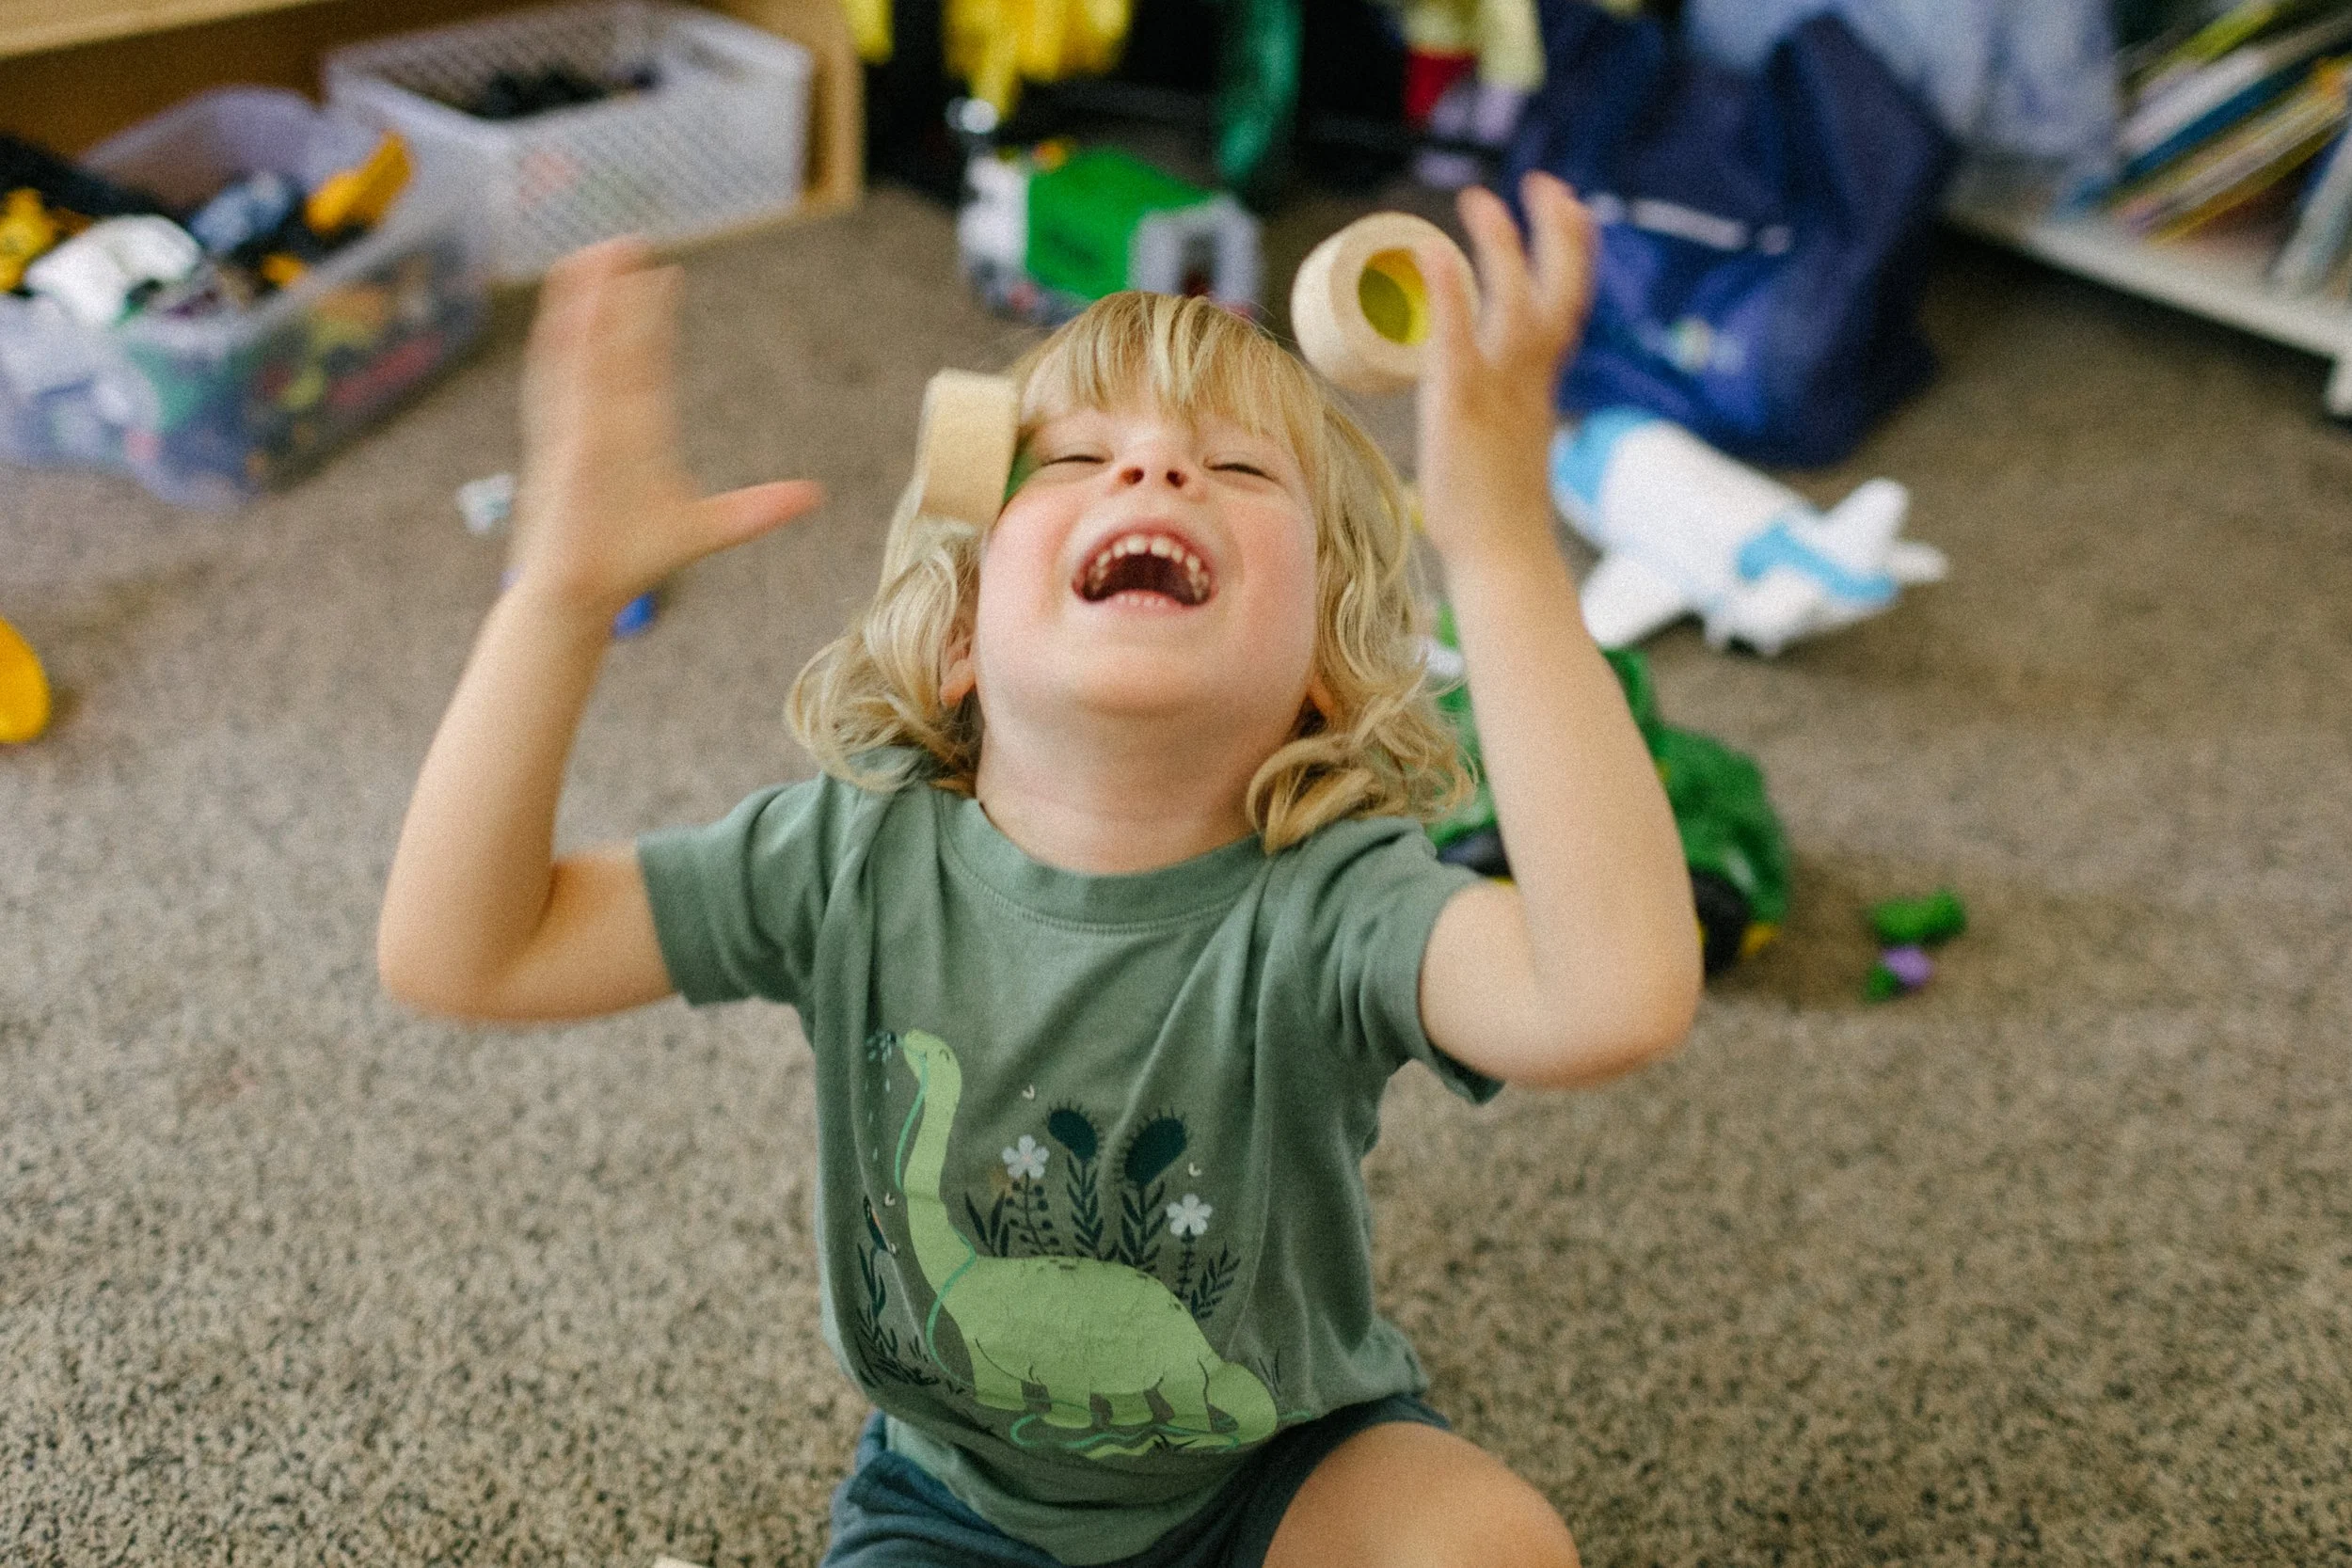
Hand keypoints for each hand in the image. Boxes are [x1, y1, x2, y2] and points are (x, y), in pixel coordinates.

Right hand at [512, 238, 823, 618]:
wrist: (584, 595)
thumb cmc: (633, 559)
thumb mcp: (709, 527)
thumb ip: (759, 508)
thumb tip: (814, 495)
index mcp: (633, 431)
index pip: (646, 361)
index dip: (654, 318)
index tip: (668, 276)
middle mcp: (602, 420)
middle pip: (613, 343)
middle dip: (619, 292)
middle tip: (630, 240)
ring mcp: (577, 429)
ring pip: (582, 352)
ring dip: (587, 304)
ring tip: (596, 255)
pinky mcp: (561, 448)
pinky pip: (559, 390)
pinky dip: (561, 350)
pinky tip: (567, 312)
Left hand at [1413, 172, 1595, 566]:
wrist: (1504, 558)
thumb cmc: (1497, 516)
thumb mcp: (1506, 448)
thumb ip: (1499, 416)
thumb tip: (1481, 407)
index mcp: (1539, 387)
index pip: (1566, 305)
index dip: (1570, 254)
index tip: (1568, 207)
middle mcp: (1527, 380)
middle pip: (1558, 291)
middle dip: (1557, 232)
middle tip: (1543, 181)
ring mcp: (1498, 392)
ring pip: (1514, 304)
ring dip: (1500, 247)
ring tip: (1480, 200)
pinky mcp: (1460, 408)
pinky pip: (1458, 342)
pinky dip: (1451, 297)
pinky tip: (1438, 256)